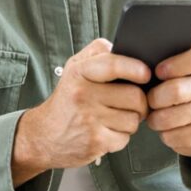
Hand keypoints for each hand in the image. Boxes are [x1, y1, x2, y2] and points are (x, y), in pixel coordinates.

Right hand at [11, 38, 150, 185]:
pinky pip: (126, 138)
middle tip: (132, 103)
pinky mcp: (96, 142)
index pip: (112, 65)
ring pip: (134, 119)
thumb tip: (124, 48)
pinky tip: (107, 131)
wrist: (44, 136)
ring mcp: (89, 120)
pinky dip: (121, 137)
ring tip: (115, 117)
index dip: (135, 68)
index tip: (146, 73)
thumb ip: (98, 53)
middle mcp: (83, 95)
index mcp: (79, 73)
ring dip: (131, 120)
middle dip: (140, 102)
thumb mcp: (75, 68)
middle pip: (134, 96)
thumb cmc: (67, 99)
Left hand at [146, 45, 190, 186]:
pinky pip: (171, 136)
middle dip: (154, 97)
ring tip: (155, 114)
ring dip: (155, 118)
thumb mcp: (176, 74)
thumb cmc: (178, 92)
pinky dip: (162, 133)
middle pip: (175, 91)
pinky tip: (166, 127)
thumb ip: (160, 64)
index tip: (157, 72)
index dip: (174, 64)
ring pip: (168, 117)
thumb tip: (132, 62)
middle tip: (150, 99)